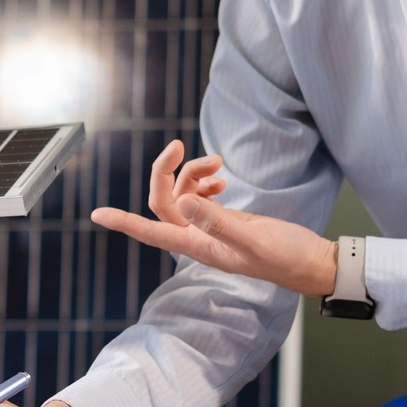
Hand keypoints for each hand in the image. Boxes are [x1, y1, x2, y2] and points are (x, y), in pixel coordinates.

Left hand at [90, 139, 336, 296]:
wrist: (310, 262)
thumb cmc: (285, 257)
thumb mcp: (252, 239)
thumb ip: (218, 223)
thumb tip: (182, 203)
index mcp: (199, 247)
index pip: (151, 232)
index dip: (123, 223)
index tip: (97, 214)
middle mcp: (198, 238)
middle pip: (164, 202)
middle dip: (166, 172)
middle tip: (176, 145)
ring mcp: (209, 228)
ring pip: (182, 194)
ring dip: (193, 172)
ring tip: (217, 164)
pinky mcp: (223, 220)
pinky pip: (199, 196)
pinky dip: (204, 181)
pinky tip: (220, 179)